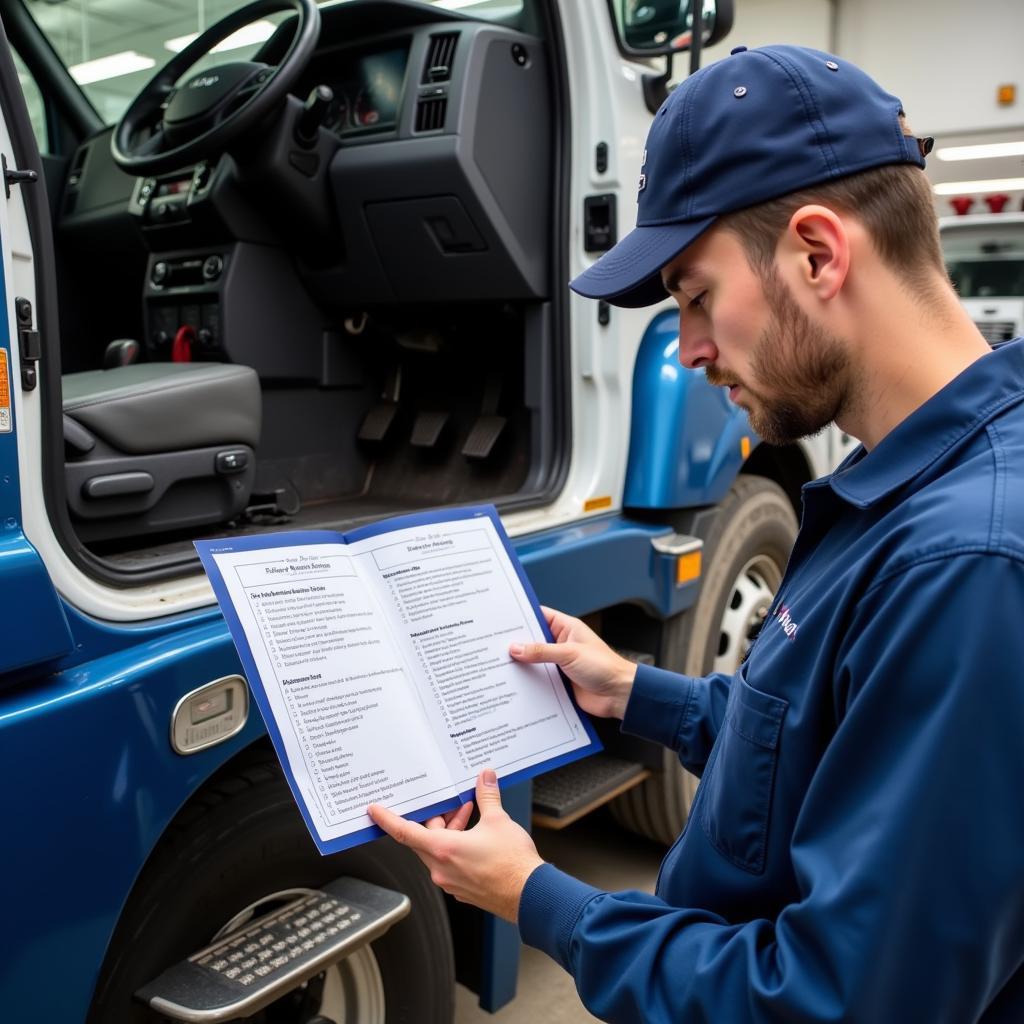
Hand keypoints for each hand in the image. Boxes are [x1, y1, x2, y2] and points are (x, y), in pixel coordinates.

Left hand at [368, 769, 543, 922]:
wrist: (530, 895)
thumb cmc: (513, 864)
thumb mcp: (498, 821)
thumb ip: (487, 797)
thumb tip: (484, 778)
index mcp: (443, 850)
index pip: (404, 832)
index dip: (387, 819)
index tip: (374, 811)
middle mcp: (441, 869)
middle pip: (424, 838)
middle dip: (437, 818)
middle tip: (451, 804)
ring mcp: (451, 882)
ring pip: (438, 851)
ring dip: (450, 832)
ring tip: (471, 816)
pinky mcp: (462, 889)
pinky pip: (450, 864)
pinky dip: (457, 848)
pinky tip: (476, 838)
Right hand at [509, 606, 636, 718]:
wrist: (619, 695)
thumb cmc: (604, 667)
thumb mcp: (569, 654)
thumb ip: (541, 651)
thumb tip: (516, 647)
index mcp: (566, 628)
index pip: (539, 616)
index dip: (521, 617)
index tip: (501, 619)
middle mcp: (561, 643)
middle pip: (532, 640)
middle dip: (516, 643)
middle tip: (494, 645)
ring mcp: (559, 663)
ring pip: (533, 660)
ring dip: (521, 664)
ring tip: (498, 665)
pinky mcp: (558, 681)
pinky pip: (538, 678)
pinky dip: (528, 680)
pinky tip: (514, 683)